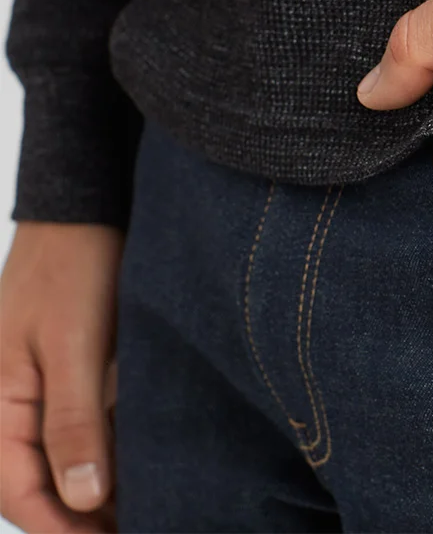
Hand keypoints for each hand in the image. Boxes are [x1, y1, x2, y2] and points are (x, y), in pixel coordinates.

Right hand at [1, 223, 121, 532]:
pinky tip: (138, 460)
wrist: (85, 208)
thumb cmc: (74, 267)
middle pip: (34, 484)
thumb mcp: (75, 344)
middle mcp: (8, 403)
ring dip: (92, 488)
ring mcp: (36, 386)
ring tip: (141, 506)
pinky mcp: (66, 369)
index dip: (64, 530)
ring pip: (57, 458)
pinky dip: (103, 449)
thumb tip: (83, 498)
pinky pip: (75, 425)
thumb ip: (73, 421)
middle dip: (78, 517)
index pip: (20, 494)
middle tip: (137, 527)